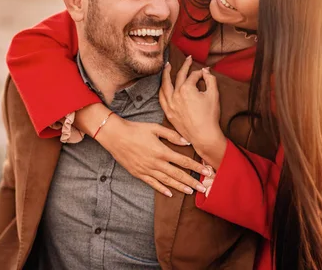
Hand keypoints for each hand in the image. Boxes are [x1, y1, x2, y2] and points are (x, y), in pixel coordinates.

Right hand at [95, 114, 210, 196]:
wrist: (115, 136)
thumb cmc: (135, 129)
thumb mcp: (154, 128)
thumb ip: (171, 135)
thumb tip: (186, 141)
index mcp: (161, 151)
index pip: (183, 161)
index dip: (195, 167)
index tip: (206, 171)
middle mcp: (155, 163)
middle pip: (177, 174)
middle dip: (191, 181)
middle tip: (202, 188)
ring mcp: (147, 169)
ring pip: (167, 181)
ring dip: (180, 187)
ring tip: (190, 192)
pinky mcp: (139, 173)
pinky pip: (152, 183)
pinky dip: (161, 189)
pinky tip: (170, 194)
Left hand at [159, 56, 226, 168]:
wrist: (203, 135)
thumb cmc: (210, 116)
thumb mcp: (214, 95)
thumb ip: (210, 79)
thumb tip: (205, 70)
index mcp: (187, 89)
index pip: (193, 76)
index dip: (201, 73)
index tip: (205, 73)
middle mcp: (176, 94)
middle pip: (179, 76)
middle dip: (185, 66)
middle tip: (187, 59)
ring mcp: (170, 103)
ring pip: (165, 85)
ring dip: (166, 74)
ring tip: (167, 66)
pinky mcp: (168, 112)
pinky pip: (161, 97)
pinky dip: (161, 89)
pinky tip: (162, 85)